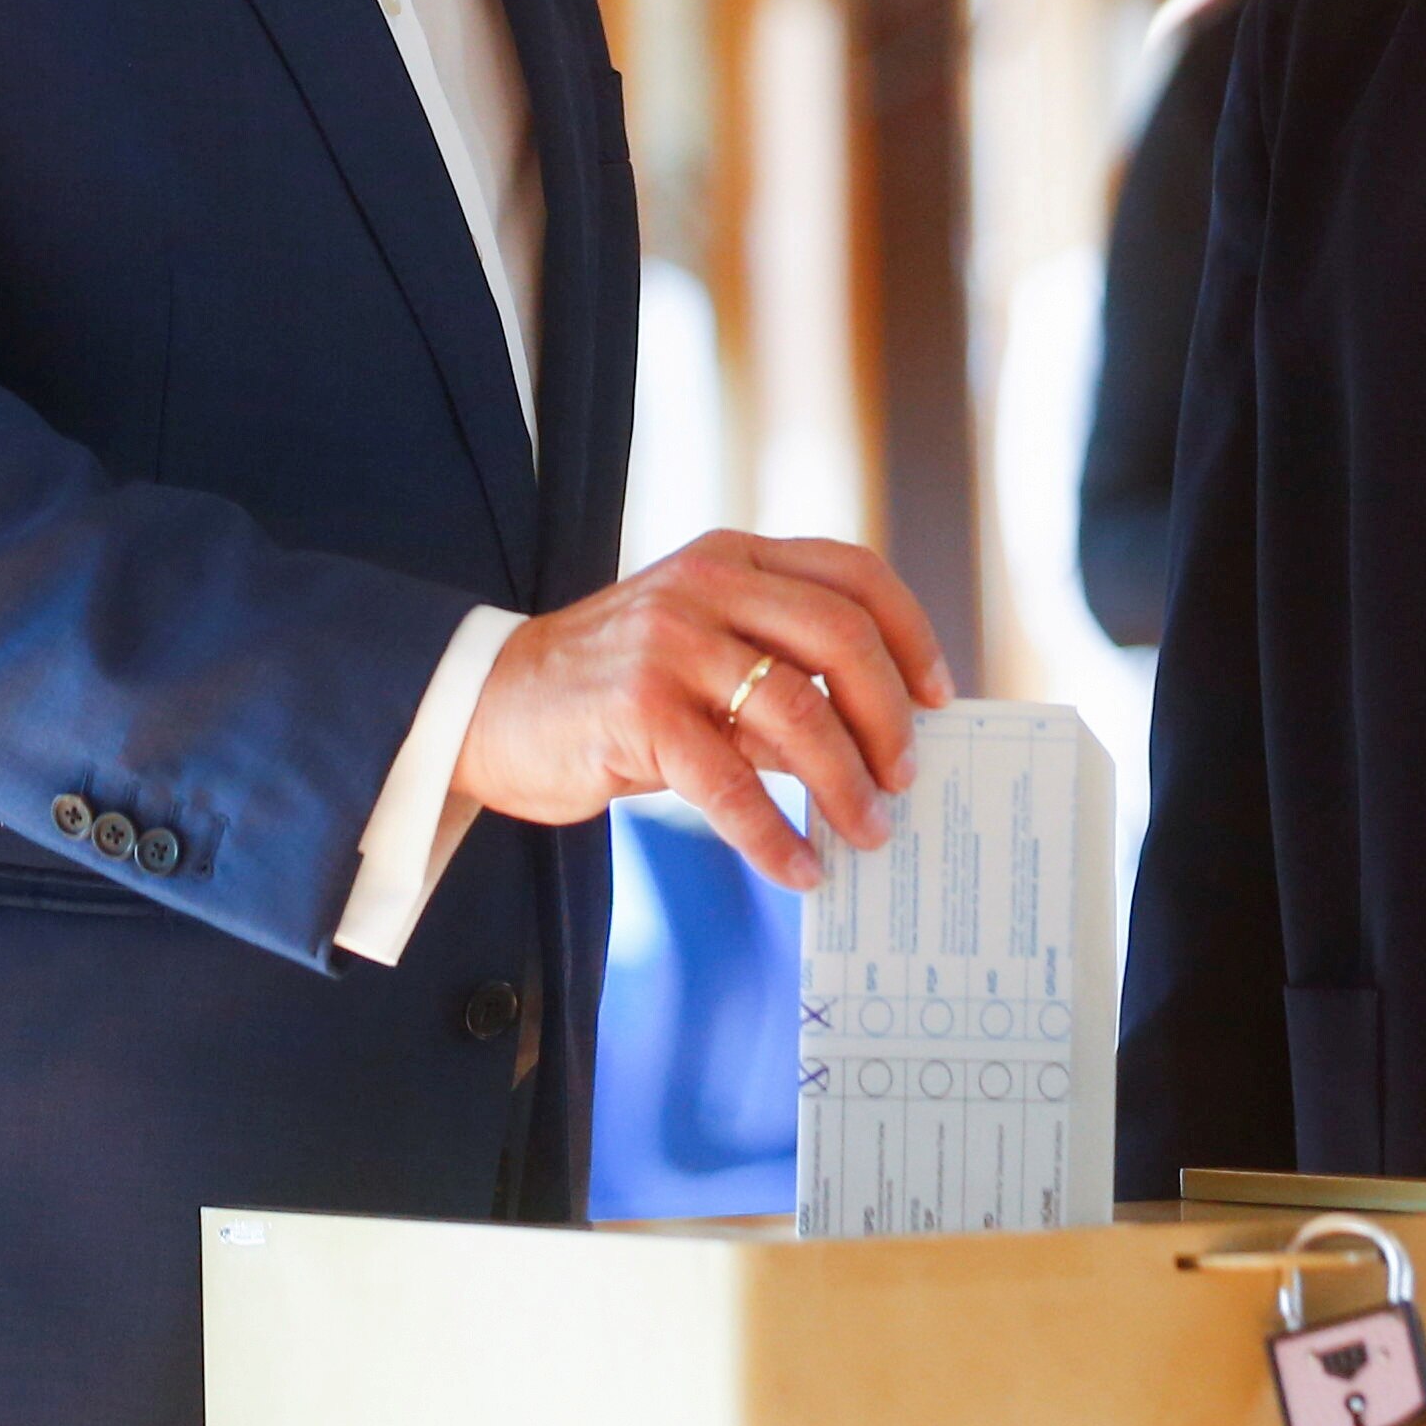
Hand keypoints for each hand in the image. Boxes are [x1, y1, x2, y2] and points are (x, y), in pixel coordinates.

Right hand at [453, 531, 952, 891]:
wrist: (485, 704)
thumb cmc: (611, 689)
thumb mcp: (700, 652)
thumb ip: (776, 672)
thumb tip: (879, 739)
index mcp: (733, 558)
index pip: (853, 573)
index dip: (911, 634)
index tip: (940, 698)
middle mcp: (707, 584)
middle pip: (841, 638)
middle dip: (888, 717)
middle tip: (905, 777)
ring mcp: (670, 642)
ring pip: (796, 710)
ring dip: (845, 783)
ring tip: (867, 832)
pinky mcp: (637, 710)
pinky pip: (731, 782)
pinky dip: (774, 834)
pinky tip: (798, 868)